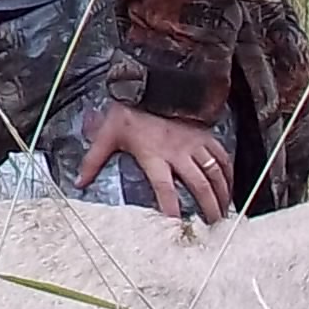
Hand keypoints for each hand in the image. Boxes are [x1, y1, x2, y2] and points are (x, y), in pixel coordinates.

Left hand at [77, 103, 236, 223]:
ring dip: (221, 194)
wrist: (150, 84)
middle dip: (208, 207)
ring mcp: (194, 143)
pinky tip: (230, 186)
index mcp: (153, 155)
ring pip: (214, 173)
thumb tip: (79, 183)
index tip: (178, 224)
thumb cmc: (127, 112)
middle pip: (199, 184)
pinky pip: (221, 157)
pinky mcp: (204, 135)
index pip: (164, 187)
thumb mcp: (107, 136)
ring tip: (224, 212)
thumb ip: (93, 161)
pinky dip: (228, 173)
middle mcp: (177, 152)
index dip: (171, 206)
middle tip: (213, 225)